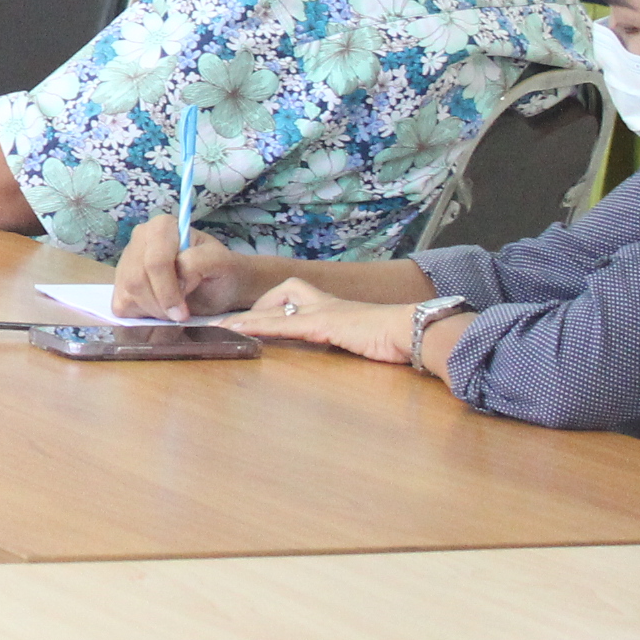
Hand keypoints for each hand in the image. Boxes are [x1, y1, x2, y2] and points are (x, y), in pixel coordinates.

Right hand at [108, 216, 266, 319]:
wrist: (218, 287)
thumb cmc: (221, 273)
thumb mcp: (222, 264)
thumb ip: (200, 261)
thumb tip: (177, 274)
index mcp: (163, 227)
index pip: (156, 262)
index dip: (168, 291)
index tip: (183, 313)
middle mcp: (140, 237)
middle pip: (137, 280)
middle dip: (159, 305)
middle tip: (180, 316)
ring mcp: (127, 259)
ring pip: (128, 293)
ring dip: (152, 311)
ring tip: (173, 313)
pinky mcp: (120, 281)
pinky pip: (121, 304)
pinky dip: (140, 314)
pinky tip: (159, 310)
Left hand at [225, 279, 422, 363]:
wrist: (414, 331)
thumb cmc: (398, 339)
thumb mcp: (368, 339)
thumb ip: (354, 340)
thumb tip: (352, 349)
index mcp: (339, 308)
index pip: (302, 296)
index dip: (279, 303)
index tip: (259, 316)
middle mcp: (328, 304)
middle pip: (289, 290)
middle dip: (265, 305)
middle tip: (245, 323)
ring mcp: (324, 312)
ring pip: (279, 306)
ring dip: (251, 316)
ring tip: (224, 327)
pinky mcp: (323, 324)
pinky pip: (283, 324)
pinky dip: (258, 326)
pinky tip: (238, 330)